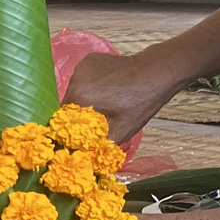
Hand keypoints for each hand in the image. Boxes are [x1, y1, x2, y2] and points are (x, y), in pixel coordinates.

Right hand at [60, 50, 180, 144]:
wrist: (156, 72)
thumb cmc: (141, 103)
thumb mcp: (121, 131)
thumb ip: (99, 146)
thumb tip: (84, 159)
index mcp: (81, 96)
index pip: (63, 119)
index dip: (72, 129)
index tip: (83, 135)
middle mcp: (76, 79)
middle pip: (67, 104)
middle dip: (78, 115)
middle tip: (95, 122)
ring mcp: (82, 67)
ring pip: (74, 91)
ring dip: (83, 101)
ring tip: (102, 105)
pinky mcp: (88, 60)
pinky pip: (81, 80)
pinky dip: (88, 87)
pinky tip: (105, 91)